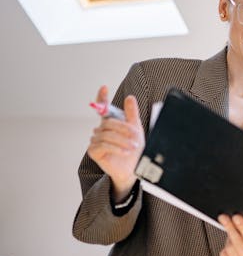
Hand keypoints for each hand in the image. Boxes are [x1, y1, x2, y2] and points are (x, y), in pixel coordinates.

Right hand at [87, 85, 144, 200]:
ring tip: (133, 146)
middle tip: (136, 138)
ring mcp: (95, 140)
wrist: (133, 168)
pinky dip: (115, 147)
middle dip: (124, 129)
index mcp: (110, 123)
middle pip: (108, 123)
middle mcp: (101, 130)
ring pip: (107, 134)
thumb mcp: (136, 130)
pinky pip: (103, 145)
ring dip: (122, 140)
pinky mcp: (93, 151)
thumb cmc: (134, 149)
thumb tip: (130, 97)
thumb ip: (132, 114)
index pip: (103, 108)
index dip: (102, 98)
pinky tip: (124, 151)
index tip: (104, 87)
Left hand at [218, 214, 242, 255]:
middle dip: (230, 228)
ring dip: (229, 239)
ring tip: (233, 235)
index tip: (236, 217)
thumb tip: (239, 220)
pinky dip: (225, 248)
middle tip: (224, 217)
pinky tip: (231, 247)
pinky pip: (223, 254)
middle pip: (237, 243)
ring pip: (229, 248)